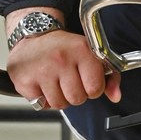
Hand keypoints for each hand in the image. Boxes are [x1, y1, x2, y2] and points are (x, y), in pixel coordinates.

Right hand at [6, 29, 120, 109]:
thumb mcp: (91, 54)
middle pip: (77, 99)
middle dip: (75, 94)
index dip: (93, 88)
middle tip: (69, 80)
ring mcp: (41, 70)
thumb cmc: (64, 47)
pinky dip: (43, 99)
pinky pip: (42, 105)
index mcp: (81, 50)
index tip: (87, 81)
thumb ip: (109, 76)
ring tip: (56, 82)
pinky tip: (44, 84)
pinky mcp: (25, 81)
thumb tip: (116, 96)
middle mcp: (61, 59)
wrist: (34, 34)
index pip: (95, 88)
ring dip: (59, 98)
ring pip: (59, 105)